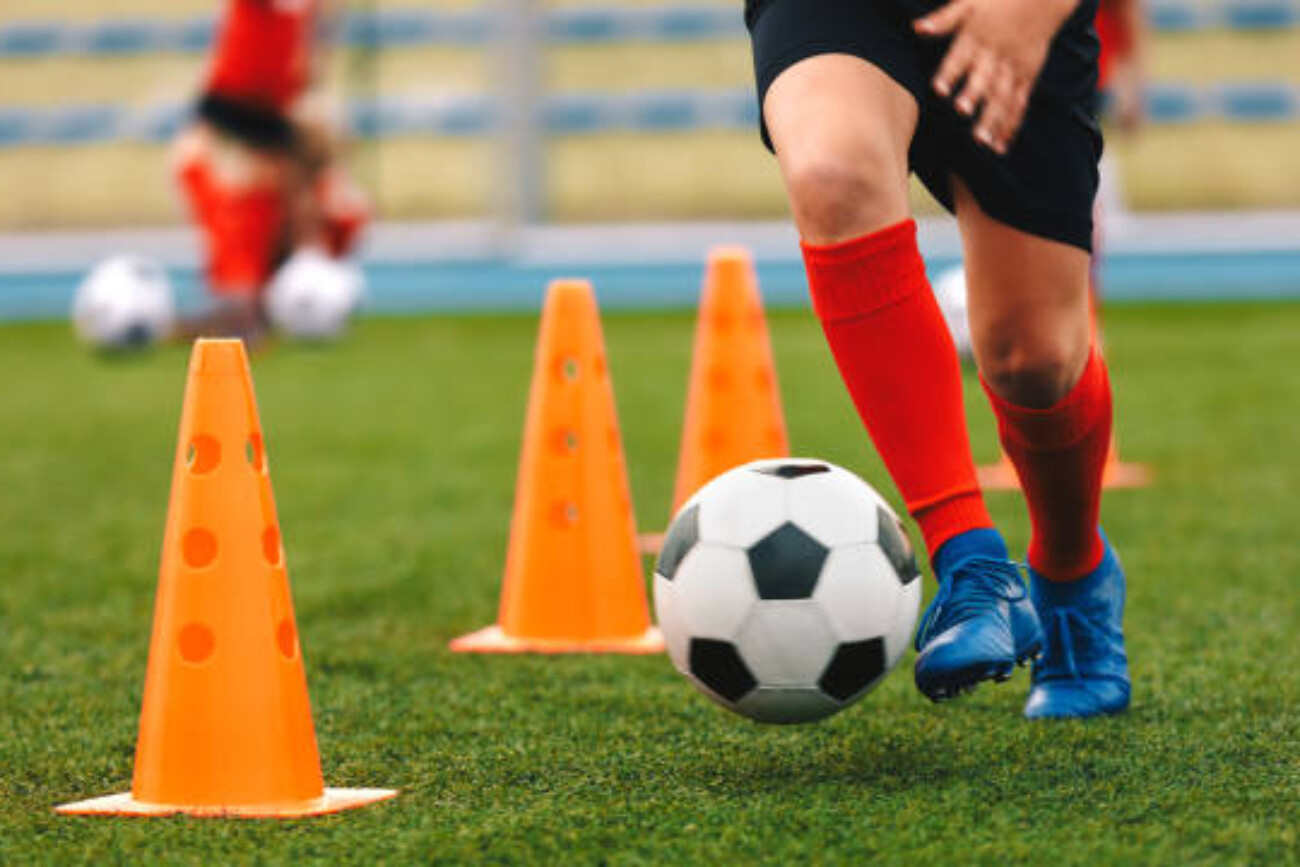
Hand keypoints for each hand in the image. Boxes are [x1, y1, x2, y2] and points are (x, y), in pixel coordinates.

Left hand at [915, 0, 1077, 153]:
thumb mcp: (968, 3)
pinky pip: (1020, 102)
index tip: (939, 89)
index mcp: (976, 38)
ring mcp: (1013, 68)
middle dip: (974, 95)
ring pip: (1003, 95)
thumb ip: (943, 19)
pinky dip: (1012, 123)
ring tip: (982, 141)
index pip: (960, 57)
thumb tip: (916, 27)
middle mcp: (995, 55)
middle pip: (984, 78)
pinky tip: (1002, 143)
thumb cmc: (997, 0)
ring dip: (993, 118)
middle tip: (963, 112)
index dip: (949, 72)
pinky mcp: (1027, 77)